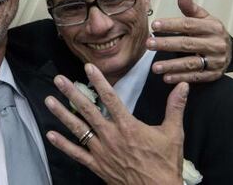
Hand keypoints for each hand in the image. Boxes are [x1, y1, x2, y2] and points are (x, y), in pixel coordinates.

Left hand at [45, 63, 187, 184]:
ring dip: (62, 114)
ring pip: (78, 129)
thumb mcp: (174, 133)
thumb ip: (175, 107)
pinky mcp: (96, 165)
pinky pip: (76, 153)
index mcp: (128, 126)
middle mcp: (110, 135)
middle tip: (58, 80)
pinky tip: (50, 134)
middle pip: (87, 110)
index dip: (98, 80)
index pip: (110, 97)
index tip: (87, 67)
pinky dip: (63, 144)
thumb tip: (183, 86)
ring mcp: (101, 151)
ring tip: (48, 100)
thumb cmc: (165, 164)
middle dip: (72, 93)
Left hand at [146, 0, 230, 82]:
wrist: (228, 51)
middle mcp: (215, 44)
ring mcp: (215, 60)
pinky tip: (166, 77)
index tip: (154, 25)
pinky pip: (195, 77)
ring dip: (171, 65)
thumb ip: (190, 8)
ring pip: (190, 63)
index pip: (189, 25)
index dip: (171, 25)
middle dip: (166, 44)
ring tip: (154, 67)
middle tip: (149, 44)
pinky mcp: (213, 74)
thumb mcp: (203, 18)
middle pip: (187, 44)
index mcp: (212, 27)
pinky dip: (180, 77)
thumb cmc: (209, 32)